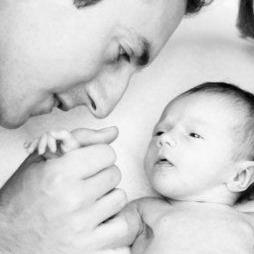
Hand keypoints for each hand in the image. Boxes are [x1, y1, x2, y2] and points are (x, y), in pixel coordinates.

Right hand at [0, 127, 128, 253]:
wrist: (5, 240)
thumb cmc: (21, 198)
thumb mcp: (41, 160)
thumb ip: (80, 140)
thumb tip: (114, 132)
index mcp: (58, 174)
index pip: (107, 153)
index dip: (97, 156)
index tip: (87, 163)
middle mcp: (72, 199)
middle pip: (115, 173)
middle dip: (102, 175)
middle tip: (85, 183)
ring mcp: (81, 225)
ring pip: (120, 197)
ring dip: (108, 197)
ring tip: (90, 200)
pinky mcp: (87, 246)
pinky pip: (121, 225)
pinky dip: (113, 220)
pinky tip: (98, 217)